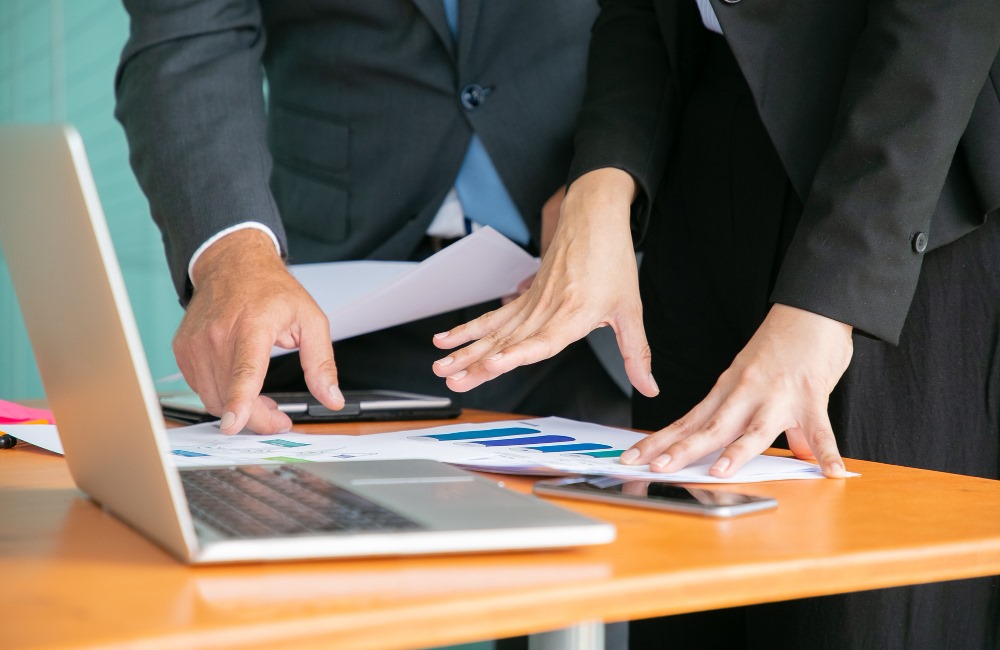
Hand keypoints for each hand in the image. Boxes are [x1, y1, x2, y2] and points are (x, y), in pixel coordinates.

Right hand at [175, 229, 343, 434]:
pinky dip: (221, 396)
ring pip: (213, 399)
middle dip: (258, 418)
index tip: (234, 423)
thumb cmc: (271, 290)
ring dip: (239, 409)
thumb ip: (322, 363)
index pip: (244, 370)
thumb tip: (332, 399)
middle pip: (231, 395)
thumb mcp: (311, 320)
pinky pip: (201, 388)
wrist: (232, 264)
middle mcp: (218, 334)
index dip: (240, 401)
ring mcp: (195, 343)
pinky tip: (240, 385)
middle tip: (279, 418)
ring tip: (262, 399)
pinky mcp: (183, 350)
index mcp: (253, 326)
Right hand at [432, 168, 658, 396]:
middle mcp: (547, 309)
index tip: (493, 364)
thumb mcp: (631, 310)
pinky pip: (492, 316)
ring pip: (493, 330)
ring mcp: (532, 302)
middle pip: (507, 340)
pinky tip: (445, 340)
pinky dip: (468, 329)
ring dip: (464, 349)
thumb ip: (637, 353)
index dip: (517, 354)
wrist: (594, 218)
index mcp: (575, 314)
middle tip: (450, 379)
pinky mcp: (524, 295)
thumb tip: (649, 388)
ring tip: (440, 366)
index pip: (542, 340)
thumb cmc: (613, 261)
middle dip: (475, 362)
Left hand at [620, 304, 852, 477]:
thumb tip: (779, 452)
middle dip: (681, 451)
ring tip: (718, 473)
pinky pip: (820, 428)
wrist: (812, 306)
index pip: (687, 421)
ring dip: (735, 452)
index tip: (635, 457)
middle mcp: (746, 393)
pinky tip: (829, 470)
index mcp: (728, 390)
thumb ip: (759, 418)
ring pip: (753, 429)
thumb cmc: (784, 341)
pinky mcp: (810, 395)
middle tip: (656, 468)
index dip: (660, 441)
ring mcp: (777, 395)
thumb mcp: (758, 378)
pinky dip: (826, 450)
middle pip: (709, 428)